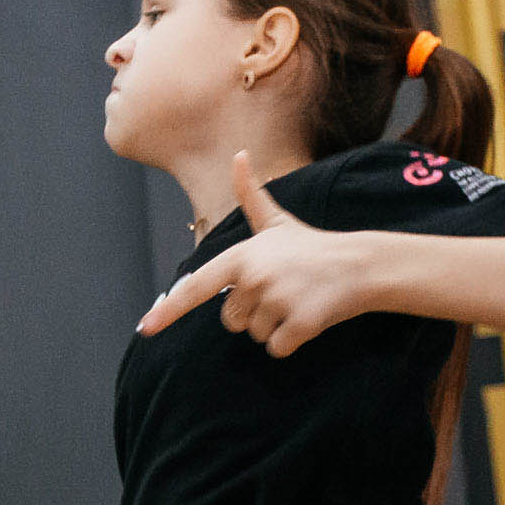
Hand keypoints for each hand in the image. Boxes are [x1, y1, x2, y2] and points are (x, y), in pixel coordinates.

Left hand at [136, 149, 383, 356]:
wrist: (359, 264)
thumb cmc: (311, 246)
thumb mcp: (276, 221)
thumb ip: (250, 195)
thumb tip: (239, 155)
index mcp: (242, 256)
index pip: (197, 287)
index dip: (169, 310)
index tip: (145, 328)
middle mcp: (254, 278)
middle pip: (231, 321)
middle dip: (253, 314)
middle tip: (281, 291)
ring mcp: (277, 301)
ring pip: (256, 335)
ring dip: (275, 326)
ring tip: (298, 299)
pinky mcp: (300, 324)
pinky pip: (278, 349)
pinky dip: (291, 341)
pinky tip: (308, 317)